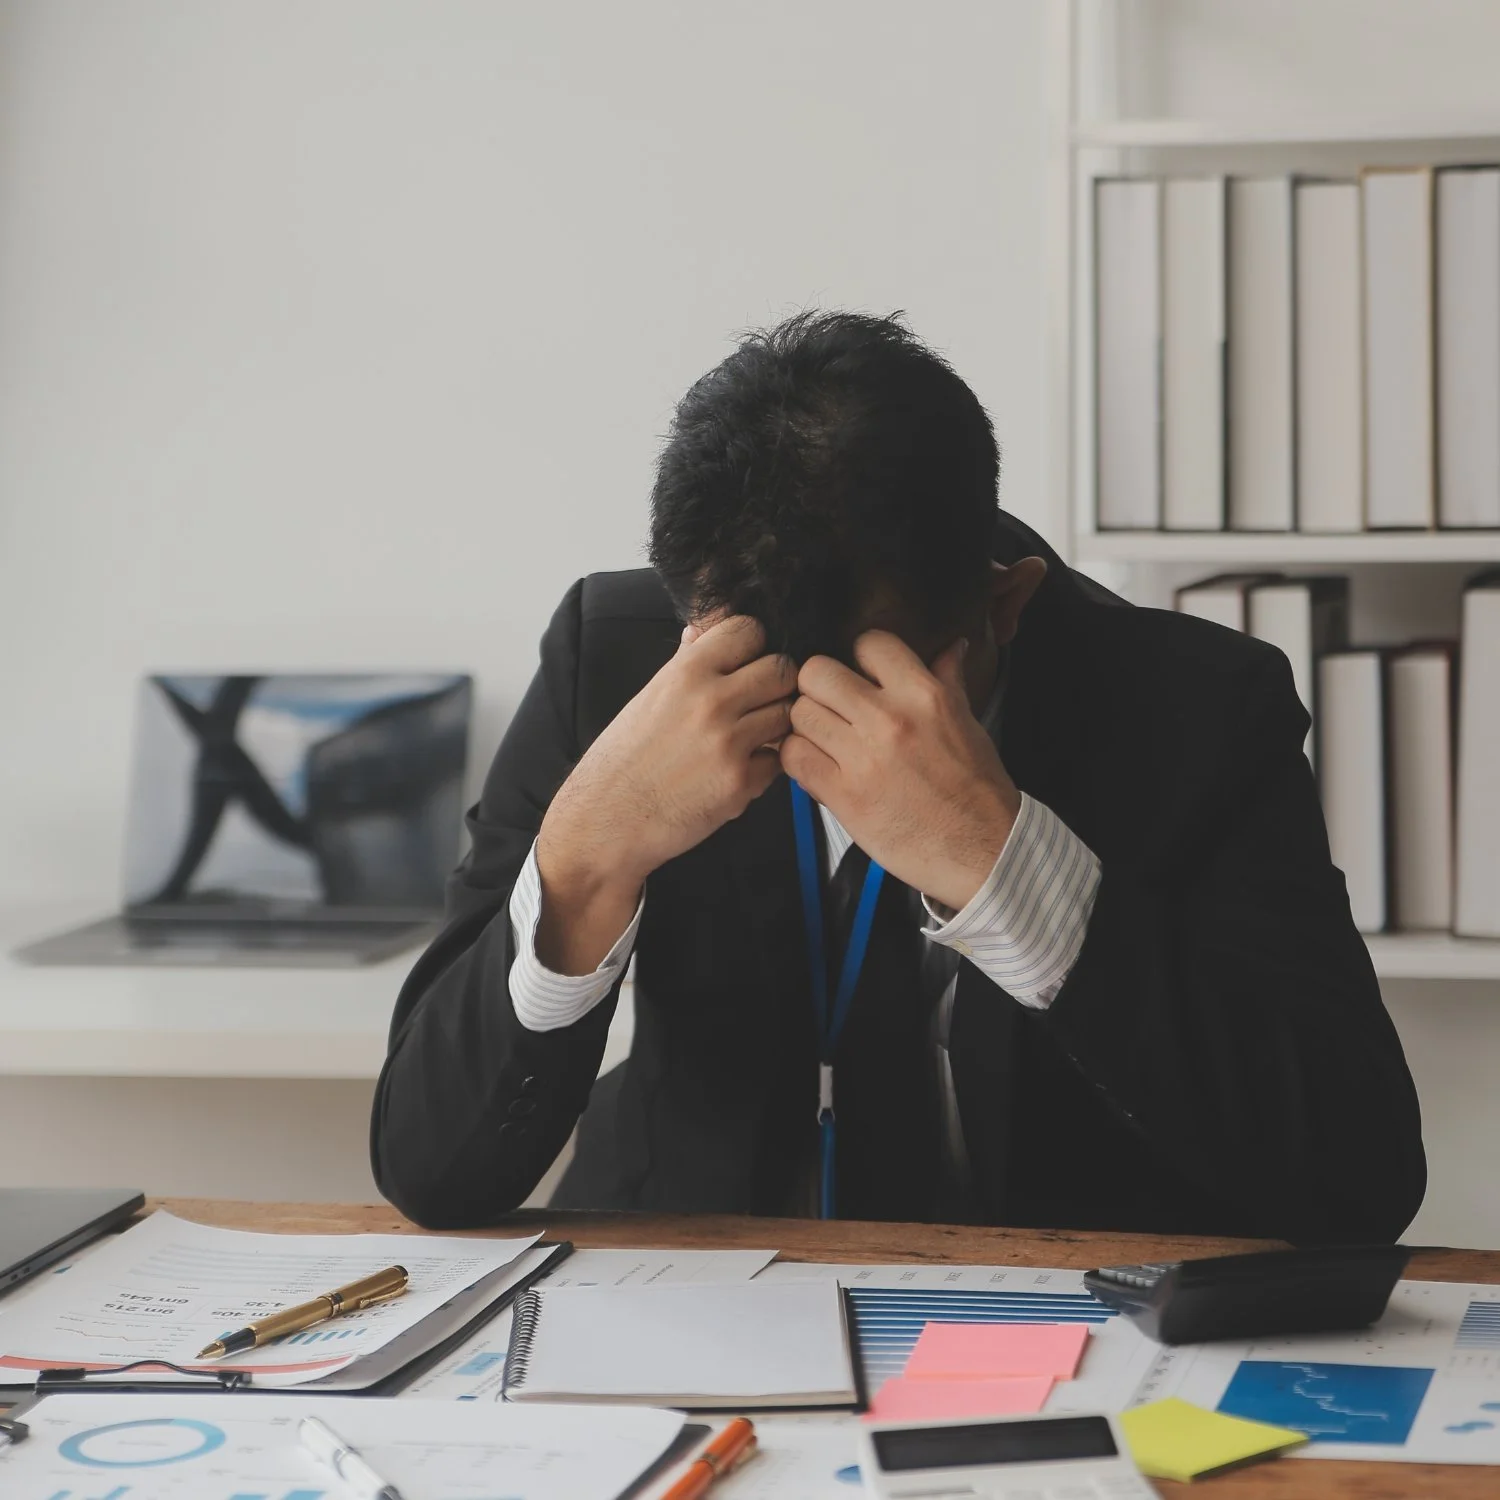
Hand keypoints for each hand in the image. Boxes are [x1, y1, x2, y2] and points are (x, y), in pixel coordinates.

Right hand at [534, 616, 794, 971]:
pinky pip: (779, 761)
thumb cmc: (623, 760)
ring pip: (788, 715)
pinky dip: (765, 766)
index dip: (754, 646)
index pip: (750, 630)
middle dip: (775, 685)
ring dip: (775, 726)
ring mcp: (729, 743)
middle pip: (782, 669)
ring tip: (748, 739)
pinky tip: (737, 770)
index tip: (746, 663)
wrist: (605, 819)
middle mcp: (712, 701)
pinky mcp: (740, 783)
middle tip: (758, 703)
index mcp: (686, 672)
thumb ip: (685, 663)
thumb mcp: (648, 698)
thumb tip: (702, 631)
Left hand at [779, 632, 1020, 911]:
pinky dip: (799, 760)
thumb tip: (949, 647)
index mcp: (924, 696)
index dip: (859, 658)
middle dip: (818, 688)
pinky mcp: (844, 796)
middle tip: (830, 707)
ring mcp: (864, 758)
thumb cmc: (977, 791)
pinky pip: (794, 757)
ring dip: (806, 726)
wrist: (984, 850)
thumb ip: (947, 681)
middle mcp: (891, 720)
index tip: (860, 675)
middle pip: (817, 673)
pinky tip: (818, 767)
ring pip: (799, 714)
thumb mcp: (967, 724)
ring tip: (824, 741)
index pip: (869, 643)